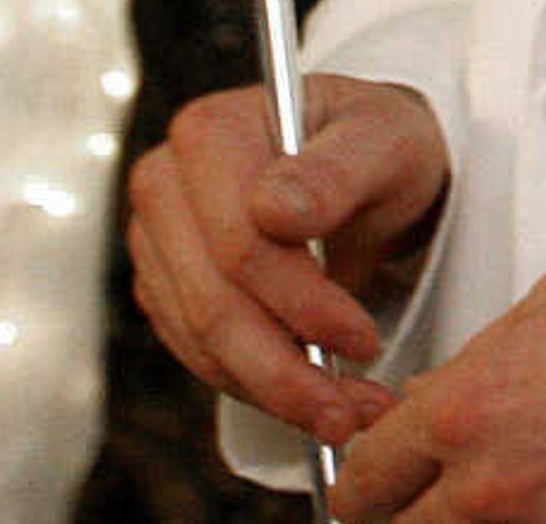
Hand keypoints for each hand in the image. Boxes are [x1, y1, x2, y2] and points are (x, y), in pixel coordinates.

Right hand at [127, 73, 446, 446]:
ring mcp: (159, 240)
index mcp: (211, 131)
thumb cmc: (379, 141)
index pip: (241, 243)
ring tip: (344, 414)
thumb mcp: (386, 140)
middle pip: (214, 301)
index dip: (301, 303)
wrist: (371, 164)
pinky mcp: (167, 287)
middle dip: (287, 369)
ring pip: (204, 341)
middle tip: (354, 410)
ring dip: (275, 390)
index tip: (363, 339)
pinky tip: (311, 398)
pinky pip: (199, 353)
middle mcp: (167, 183)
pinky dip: (256, 386)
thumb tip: (274, 210)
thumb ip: (337, 169)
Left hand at [330, 251, 545, 522]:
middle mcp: (492, 492)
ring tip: (509, 489)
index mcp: (468, 413)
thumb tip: (438, 392)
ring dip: (467, 521)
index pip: (362, 475)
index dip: (369, 469)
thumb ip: (483, 355)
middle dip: (406, 508)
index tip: (381, 465)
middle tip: (430, 486)